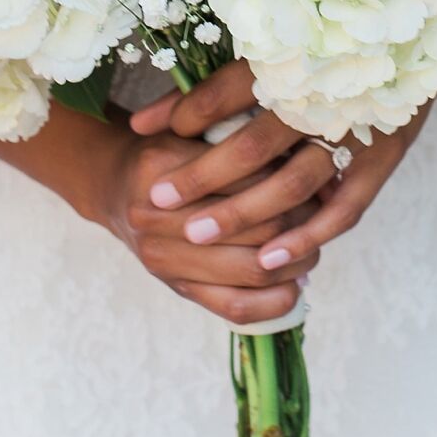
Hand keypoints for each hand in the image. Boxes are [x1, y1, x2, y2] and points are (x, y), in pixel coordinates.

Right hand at [97, 127, 319, 327]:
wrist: (115, 188)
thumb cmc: (168, 152)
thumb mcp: (190, 128)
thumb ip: (233, 138)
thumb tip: (304, 158)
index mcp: (162, 167)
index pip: (249, 178)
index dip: (289, 177)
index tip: (312, 174)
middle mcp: (156, 216)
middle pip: (256, 225)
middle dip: (300, 221)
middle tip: (321, 211)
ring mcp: (163, 259)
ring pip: (252, 268)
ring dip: (294, 261)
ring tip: (312, 246)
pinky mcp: (176, 288)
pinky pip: (236, 307)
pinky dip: (275, 301)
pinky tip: (295, 285)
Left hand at [131, 59, 426, 273]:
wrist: (411, 44)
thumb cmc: (325, 50)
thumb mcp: (270, 55)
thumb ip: (203, 90)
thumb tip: (138, 123)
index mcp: (298, 58)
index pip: (233, 88)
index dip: (189, 113)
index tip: (145, 136)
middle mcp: (326, 96)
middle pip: (255, 143)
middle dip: (203, 175)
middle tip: (157, 198)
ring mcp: (356, 132)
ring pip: (293, 182)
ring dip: (243, 211)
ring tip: (197, 234)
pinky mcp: (381, 160)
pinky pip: (343, 208)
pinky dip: (306, 235)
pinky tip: (269, 258)